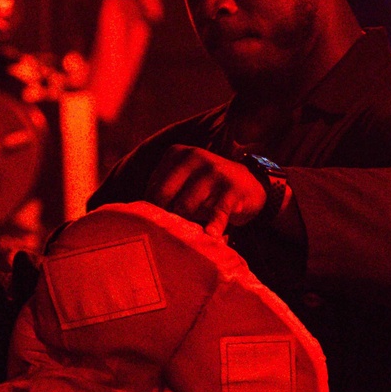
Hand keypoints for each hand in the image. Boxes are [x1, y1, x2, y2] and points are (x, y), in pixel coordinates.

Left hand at [146, 146, 265, 237]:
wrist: (250, 184)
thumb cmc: (208, 188)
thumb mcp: (185, 179)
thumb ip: (165, 190)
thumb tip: (140, 217)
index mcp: (177, 154)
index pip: (154, 188)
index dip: (152, 211)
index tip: (157, 226)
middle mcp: (195, 157)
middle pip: (166, 197)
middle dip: (166, 218)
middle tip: (169, 235)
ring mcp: (214, 172)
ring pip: (187, 206)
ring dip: (187, 225)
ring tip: (189, 235)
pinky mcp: (231, 189)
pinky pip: (216, 213)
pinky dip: (212, 227)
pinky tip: (210, 237)